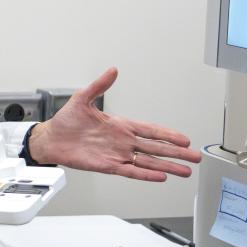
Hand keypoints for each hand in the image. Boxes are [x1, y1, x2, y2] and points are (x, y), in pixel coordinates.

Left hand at [28, 67, 201, 180]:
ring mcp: (116, 154)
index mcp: (119, 125)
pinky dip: (145, 174)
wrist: (51, 138)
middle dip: (176, 153)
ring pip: (148, 161)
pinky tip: (160, 176)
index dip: (168, 135)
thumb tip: (112, 70)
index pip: (150, 130)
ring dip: (166, 166)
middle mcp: (122, 141)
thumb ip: (99, 85)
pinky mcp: (107, 165)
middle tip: (195, 157)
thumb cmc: (66, 121)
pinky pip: (131, 171)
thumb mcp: (82, 98)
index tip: (184, 139)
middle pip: (155, 148)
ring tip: (185, 171)